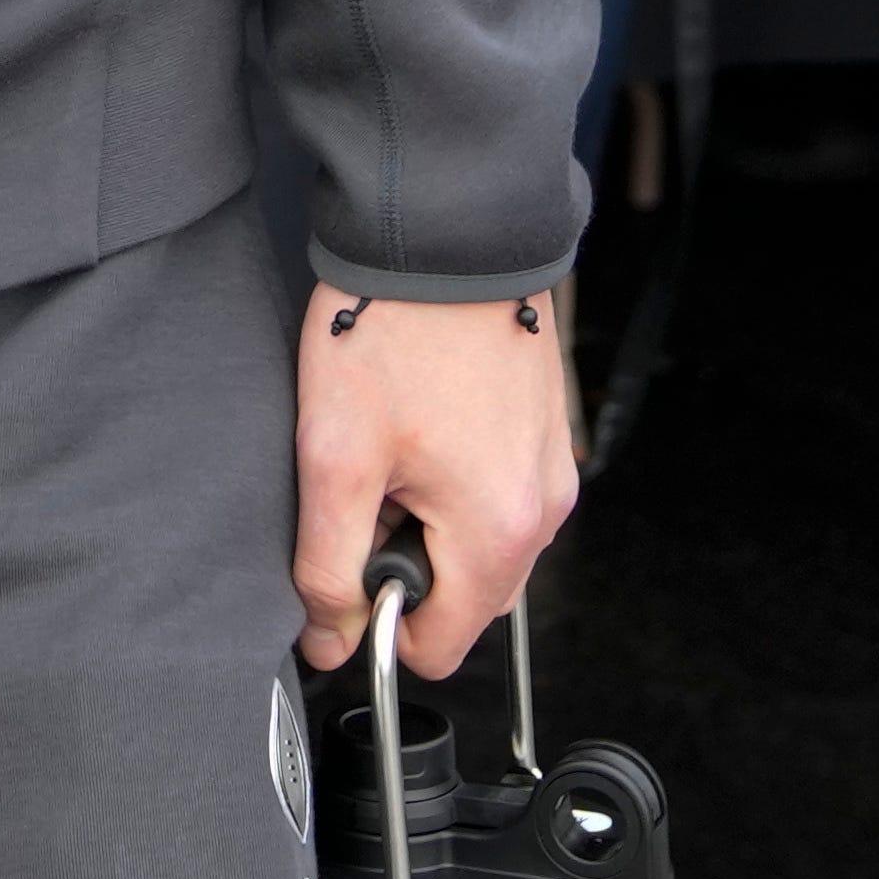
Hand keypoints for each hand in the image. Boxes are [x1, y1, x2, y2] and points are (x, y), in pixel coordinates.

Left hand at [293, 289, 578, 685]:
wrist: (446, 230)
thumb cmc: (393, 330)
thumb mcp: (335, 456)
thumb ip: (328, 566)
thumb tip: (332, 640)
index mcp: (500, 532)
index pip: (439, 648)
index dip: (378, 620)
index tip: (344, 558)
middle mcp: (543, 511)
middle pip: (462, 597)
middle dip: (404, 560)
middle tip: (364, 483)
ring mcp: (550, 469)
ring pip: (477, 543)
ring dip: (426, 518)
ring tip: (389, 444)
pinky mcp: (543, 432)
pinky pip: (496, 494)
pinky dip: (453, 480)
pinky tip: (417, 421)